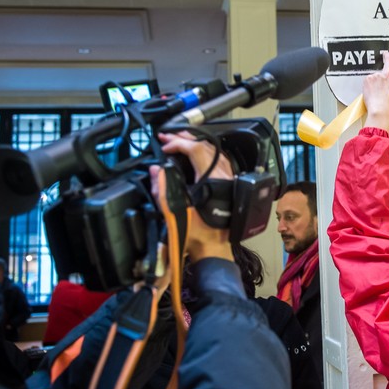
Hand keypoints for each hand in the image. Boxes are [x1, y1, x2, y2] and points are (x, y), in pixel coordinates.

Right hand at [149, 133, 232, 262]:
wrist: (214, 249)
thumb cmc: (198, 235)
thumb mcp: (175, 213)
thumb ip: (163, 190)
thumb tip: (156, 171)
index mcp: (213, 181)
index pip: (196, 150)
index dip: (178, 144)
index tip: (165, 146)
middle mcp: (225, 177)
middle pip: (207, 147)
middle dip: (185, 140)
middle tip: (168, 138)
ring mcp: (230, 181)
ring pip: (216, 153)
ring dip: (197, 144)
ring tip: (180, 142)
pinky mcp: (231, 186)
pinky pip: (221, 162)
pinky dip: (207, 154)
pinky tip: (198, 155)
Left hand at [363, 51, 388, 130]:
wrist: (379, 108)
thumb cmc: (388, 104)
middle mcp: (387, 74)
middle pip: (388, 60)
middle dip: (387, 56)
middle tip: (386, 54)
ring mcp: (377, 75)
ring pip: (376, 74)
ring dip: (375, 79)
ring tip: (375, 90)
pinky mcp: (369, 78)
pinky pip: (368, 79)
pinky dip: (368, 84)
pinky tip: (370, 91)